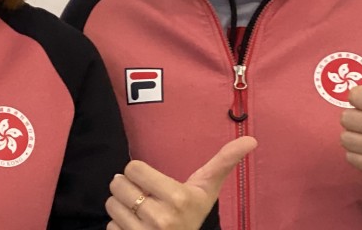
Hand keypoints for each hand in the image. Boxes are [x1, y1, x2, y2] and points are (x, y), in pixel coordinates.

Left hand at [105, 136, 256, 229]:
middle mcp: (161, 218)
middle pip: (117, 184)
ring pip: (111, 204)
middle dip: (127, 188)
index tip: (152, 183)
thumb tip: (251, 140)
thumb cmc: (192, 214)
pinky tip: (136, 229)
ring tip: (140, 213)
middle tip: (143, 197)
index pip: (133, 168)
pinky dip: (119, 226)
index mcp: (178, 198)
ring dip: (122, 207)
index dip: (139, 173)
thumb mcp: (206, 191)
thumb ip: (223, 163)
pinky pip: (109, 226)